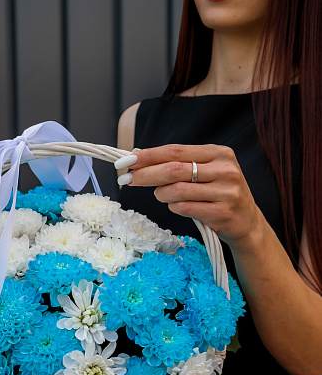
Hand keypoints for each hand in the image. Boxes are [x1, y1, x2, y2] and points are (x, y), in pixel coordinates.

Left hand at [119, 144, 261, 248]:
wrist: (247, 223)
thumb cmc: (219, 194)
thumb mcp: (208, 172)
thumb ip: (181, 164)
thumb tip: (139, 159)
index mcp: (219, 153)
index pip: (176, 150)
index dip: (149, 155)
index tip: (127, 160)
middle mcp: (225, 170)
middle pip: (173, 170)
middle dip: (145, 174)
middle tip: (127, 179)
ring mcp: (225, 192)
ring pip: (176, 191)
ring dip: (161, 194)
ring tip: (162, 196)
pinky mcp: (221, 213)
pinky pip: (184, 208)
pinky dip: (173, 207)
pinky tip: (177, 206)